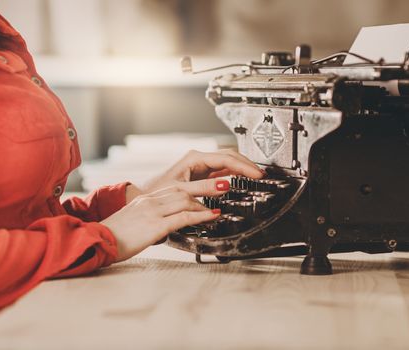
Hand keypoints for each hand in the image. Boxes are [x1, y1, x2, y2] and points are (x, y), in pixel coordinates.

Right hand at [101, 186, 219, 260]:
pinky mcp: (154, 225)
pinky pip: (183, 217)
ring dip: (206, 203)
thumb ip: (148, 218)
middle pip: (183, 190)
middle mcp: (149, 201)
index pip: (174, 189)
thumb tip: (162, 225)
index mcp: (144, 200)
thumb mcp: (132, 222)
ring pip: (185, 200)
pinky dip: (201, 216)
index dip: (194, 189)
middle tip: (224, 189)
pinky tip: (212, 217)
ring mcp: (152, 211)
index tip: (207, 191)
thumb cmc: (112, 237)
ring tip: (221, 205)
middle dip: (206, 189)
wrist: (96, 242)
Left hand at [127, 149, 263, 200]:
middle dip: (247, 164)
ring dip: (243, 168)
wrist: (146, 197)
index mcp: (194, 158)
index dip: (244, 166)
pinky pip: (223, 170)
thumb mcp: (181, 191)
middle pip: (230, 157)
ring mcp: (201, 165)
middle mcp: (199, 159)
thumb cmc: (158, 192)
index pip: (226, 158)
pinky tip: (244, 178)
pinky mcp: (202, 173)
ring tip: (257, 176)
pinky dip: (235, 173)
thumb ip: (203, 189)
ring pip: (228, 162)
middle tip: (262, 175)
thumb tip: (224, 185)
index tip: (257, 174)